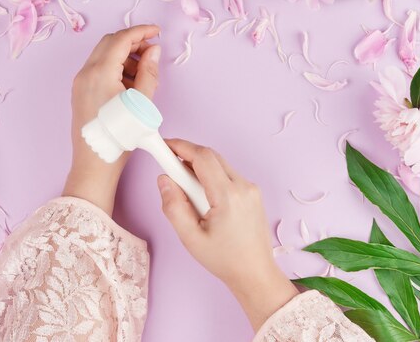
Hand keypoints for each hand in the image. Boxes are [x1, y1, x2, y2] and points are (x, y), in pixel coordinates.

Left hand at [64, 25, 160, 214]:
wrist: (95, 163)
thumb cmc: (120, 136)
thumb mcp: (142, 102)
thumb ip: (149, 71)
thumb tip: (154, 50)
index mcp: (100, 72)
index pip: (121, 39)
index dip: (142, 31)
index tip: (157, 31)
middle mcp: (86, 73)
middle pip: (110, 43)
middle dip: (133, 42)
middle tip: (153, 50)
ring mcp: (80, 82)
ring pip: (103, 55)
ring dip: (124, 55)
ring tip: (144, 71)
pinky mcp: (80, 92)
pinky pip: (98, 69)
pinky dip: (115, 67)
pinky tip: (130, 82)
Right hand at [157, 139, 298, 330]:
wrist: (255, 274)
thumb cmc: (224, 259)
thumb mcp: (190, 238)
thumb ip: (173, 207)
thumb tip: (164, 179)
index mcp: (228, 196)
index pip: (202, 157)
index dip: (180, 146)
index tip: (164, 145)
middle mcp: (243, 187)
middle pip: (211, 156)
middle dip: (187, 155)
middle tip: (169, 166)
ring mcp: (251, 188)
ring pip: (219, 164)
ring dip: (199, 168)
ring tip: (186, 190)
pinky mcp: (253, 192)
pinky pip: (227, 174)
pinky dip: (211, 176)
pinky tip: (202, 197)